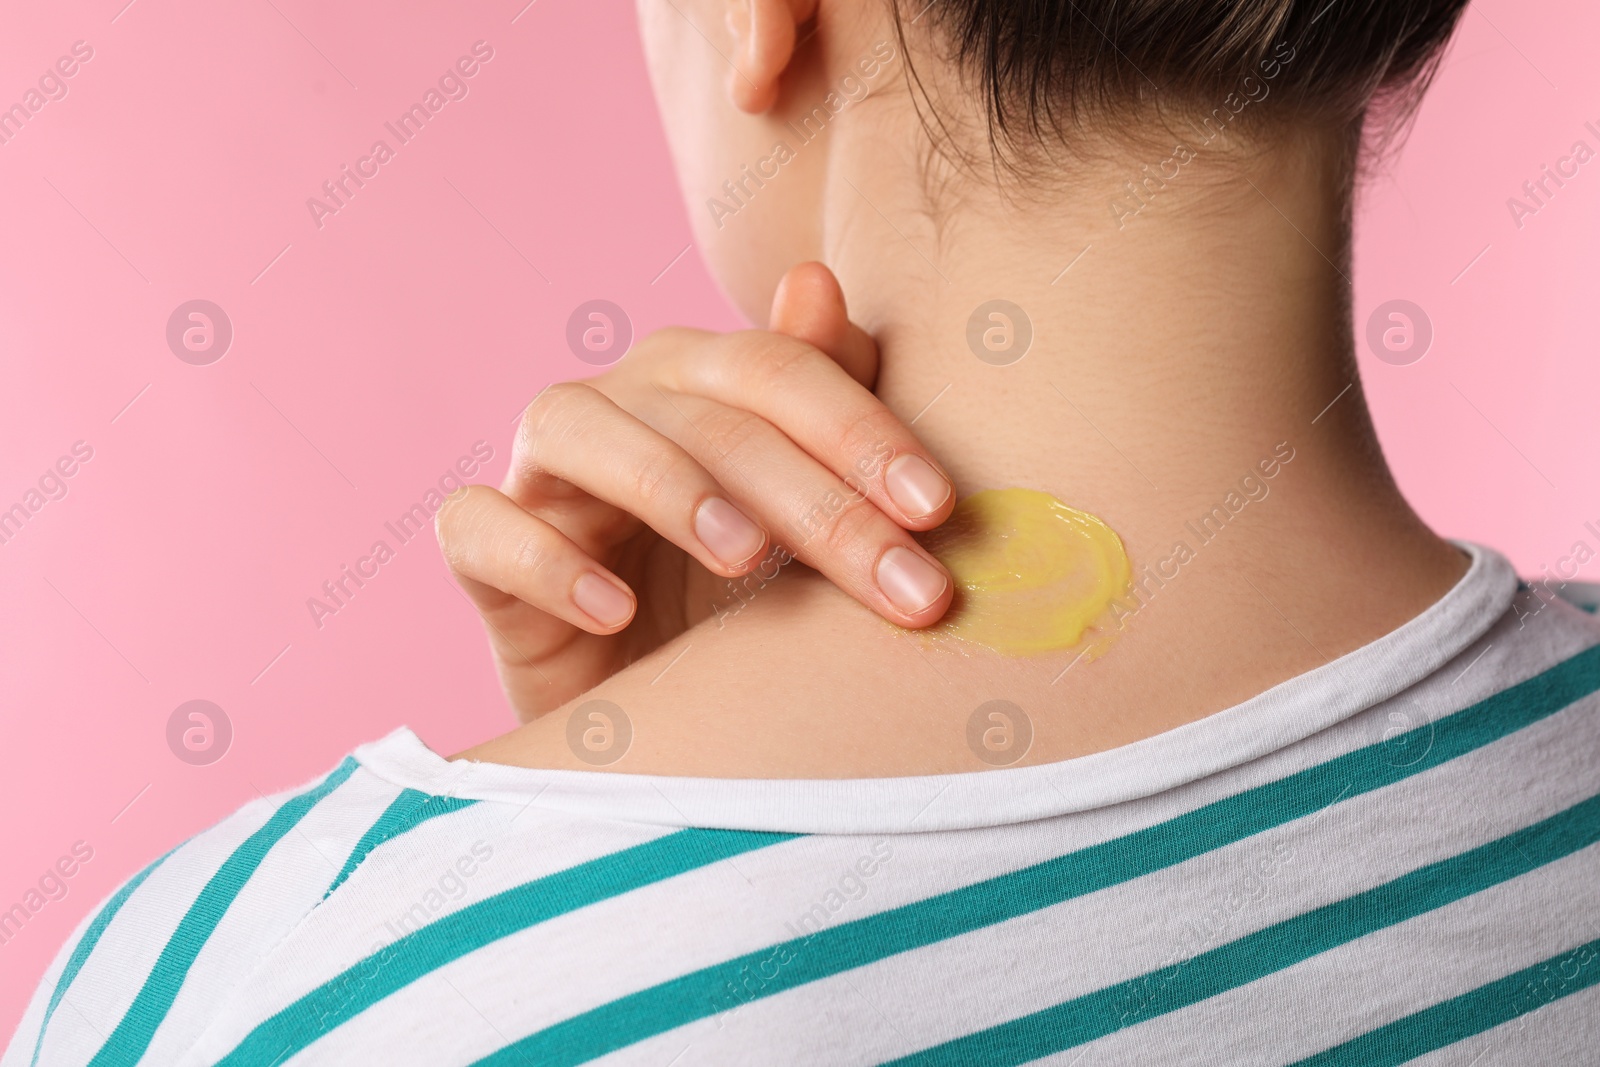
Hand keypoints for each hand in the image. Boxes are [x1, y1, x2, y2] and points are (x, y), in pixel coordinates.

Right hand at [437, 263, 955, 719]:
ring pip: (577, 428)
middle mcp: (619, 404)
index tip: (937, 509)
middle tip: (898, 583)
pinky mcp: (480, 551)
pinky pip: (483, 527)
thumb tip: (818, 278)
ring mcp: (541, 473)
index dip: (860, 429)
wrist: (639, 707)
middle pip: (706, 412)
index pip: (780, 371)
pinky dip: (544, 559)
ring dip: (665, 482)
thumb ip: (824, 404)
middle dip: (813, 497)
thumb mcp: (801, 520)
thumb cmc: (734, 602)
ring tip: (744, 558)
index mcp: (700, 380)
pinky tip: (614, 613)